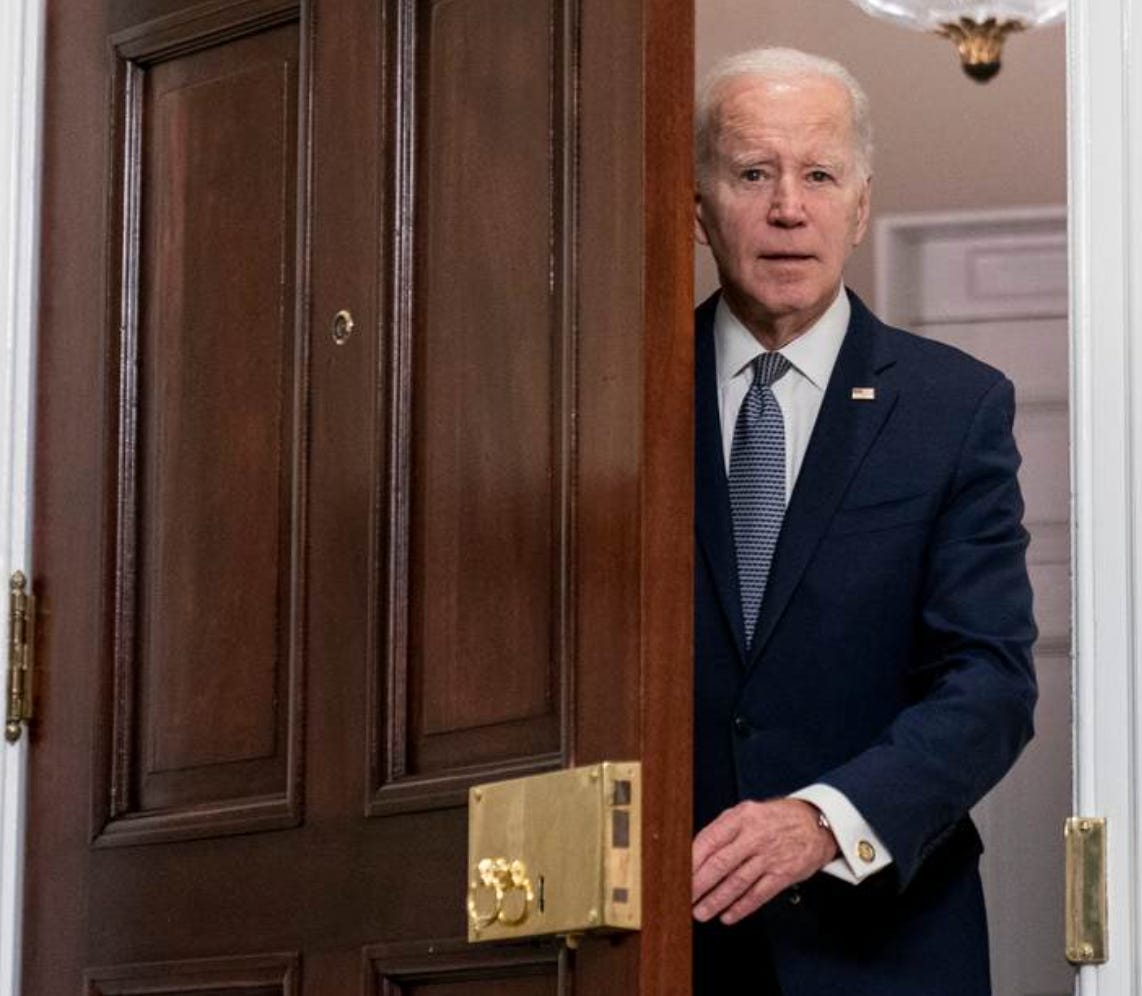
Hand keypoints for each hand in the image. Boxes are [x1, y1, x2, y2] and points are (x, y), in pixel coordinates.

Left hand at [692, 798, 838, 924]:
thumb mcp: (747, 812)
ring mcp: (769, 857)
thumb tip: (694, 852)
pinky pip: (758, 895)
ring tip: (701, 912)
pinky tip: (727, 916)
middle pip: (720, 864)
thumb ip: (722, 829)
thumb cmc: (775, 818)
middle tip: (684, 898)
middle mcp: (754, 836)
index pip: (709, 840)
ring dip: (716, 901)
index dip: (691, 860)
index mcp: (741, 818)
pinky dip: (741, 908)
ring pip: (737, 883)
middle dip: (698, 884)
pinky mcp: (783, 875)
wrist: (816, 823)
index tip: (678, 874)